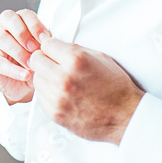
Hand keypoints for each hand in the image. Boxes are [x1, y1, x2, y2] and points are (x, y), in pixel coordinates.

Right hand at [0, 9, 49, 103]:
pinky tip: (24, 75)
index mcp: (18, 22)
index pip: (24, 14)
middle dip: (23, 33)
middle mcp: (2, 28)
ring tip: (31, 65)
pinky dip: (13, 69)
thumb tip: (50, 40)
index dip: (35, 25)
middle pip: (8, 18)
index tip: (46, 39)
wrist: (24, 87)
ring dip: (19, 52)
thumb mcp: (41, 52)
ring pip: (1, 38)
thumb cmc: (32, 65)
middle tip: (35, 48)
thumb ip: (43, 43)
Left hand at [28, 38, 143, 144]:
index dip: (50, 47)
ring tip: (59, 80)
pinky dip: (47, 93)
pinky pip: (39, 97)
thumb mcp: (101, 58)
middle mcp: (64, 78)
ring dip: (44, 77)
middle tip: (53, 64)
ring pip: (36, 79)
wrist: (125, 116)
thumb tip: (57, 46)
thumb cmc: (116, 87)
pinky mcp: (55, 113)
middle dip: (44, 60)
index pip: (46, 45)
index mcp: (76, 61)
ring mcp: (58, 98)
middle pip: (36, 61)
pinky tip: (60, 93)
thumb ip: (76, 50)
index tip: (54, 51)